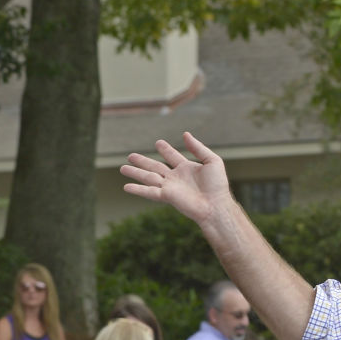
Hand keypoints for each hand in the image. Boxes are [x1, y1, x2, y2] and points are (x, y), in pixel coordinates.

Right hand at [119, 133, 233, 229]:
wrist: (215, 205)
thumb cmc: (218, 185)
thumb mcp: (212, 160)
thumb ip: (197, 147)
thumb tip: (185, 134)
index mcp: (187, 168)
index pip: (172, 156)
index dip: (165, 150)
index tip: (158, 143)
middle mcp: (176, 178)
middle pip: (155, 167)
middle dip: (143, 161)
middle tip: (130, 155)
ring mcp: (170, 187)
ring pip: (148, 178)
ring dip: (135, 173)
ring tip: (122, 168)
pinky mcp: (167, 196)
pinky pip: (149, 192)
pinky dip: (138, 189)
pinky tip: (126, 187)